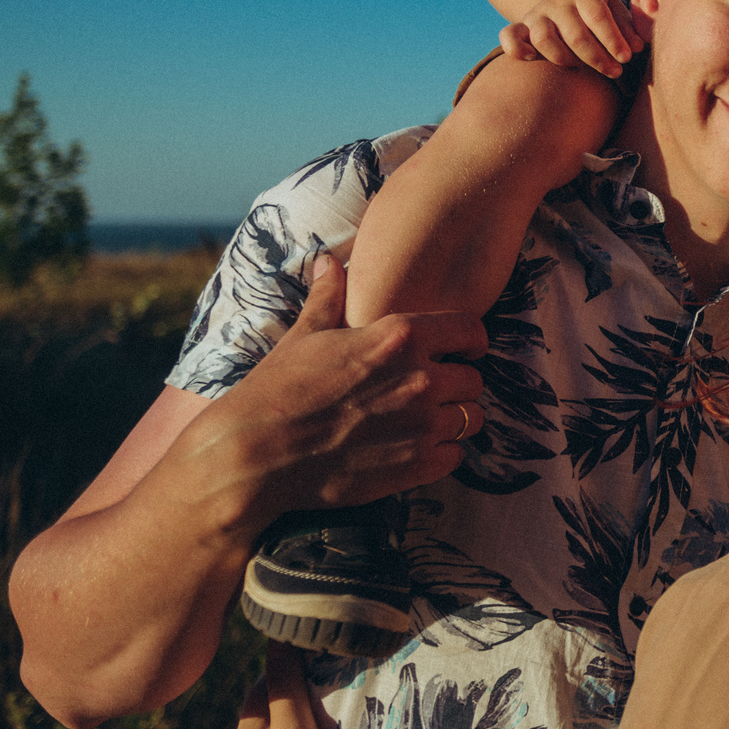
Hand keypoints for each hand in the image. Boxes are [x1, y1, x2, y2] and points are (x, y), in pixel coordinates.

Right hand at [196, 256, 491, 525]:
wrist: (254, 456)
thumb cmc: (276, 390)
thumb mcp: (303, 335)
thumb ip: (328, 297)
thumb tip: (327, 261)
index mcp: (400, 337)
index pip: (472, 330)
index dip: (469, 340)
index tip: (461, 349)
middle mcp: (421, 379)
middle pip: (474, 380)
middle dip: (457, 384)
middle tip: (433, 392)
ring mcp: (422, 426)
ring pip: (471, 419)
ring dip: (453, 420)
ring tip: (426, 422)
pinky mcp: (415, 467)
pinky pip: (455, 457)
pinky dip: (442, 454)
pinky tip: (417, 450)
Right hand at [501, 0, 640, 77]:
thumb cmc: (596, 9)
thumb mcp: (614, 8)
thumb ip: (629, 26)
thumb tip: (639, 46)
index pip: (598, 18)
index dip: (613, 40)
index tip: (626, 58)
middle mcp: (558, 2)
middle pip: (575, 34)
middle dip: (597, 58)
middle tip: (614, 72)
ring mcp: (537, 14)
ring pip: (543, 38)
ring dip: (565, 59)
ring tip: (581, 68)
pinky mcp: (521, 26)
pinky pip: (509, 36)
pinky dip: (515, 48)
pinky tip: (531, 59)